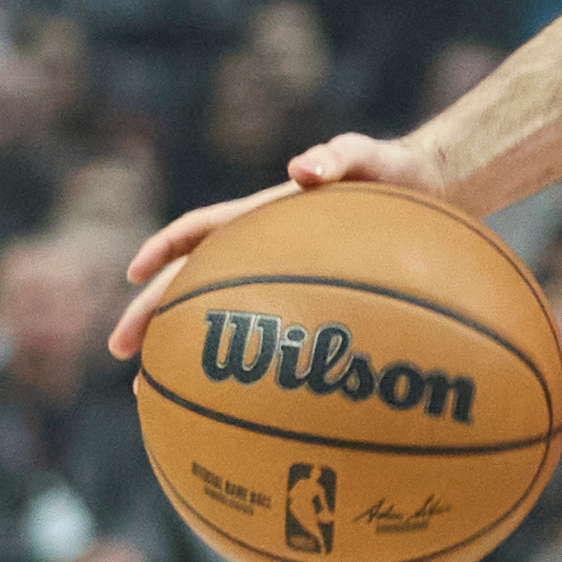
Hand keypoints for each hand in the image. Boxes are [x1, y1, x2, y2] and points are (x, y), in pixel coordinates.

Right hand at [108, 133, 464, 361]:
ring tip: (157, 391)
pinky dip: (255, 366)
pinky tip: (251, 406)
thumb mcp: (370, 156)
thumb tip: (300, 168)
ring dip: (184, 347)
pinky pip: (280, 333)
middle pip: (194, 282)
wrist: (438, 189)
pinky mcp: (321, 300)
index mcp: (264, 215)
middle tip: (123, 355)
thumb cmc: (397, 169)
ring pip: (224, 315)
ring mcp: (288, 277)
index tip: (131, 276)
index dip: (162, 250)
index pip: (199, 232)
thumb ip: (338, 156)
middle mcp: (265, 248)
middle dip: (152, 314)